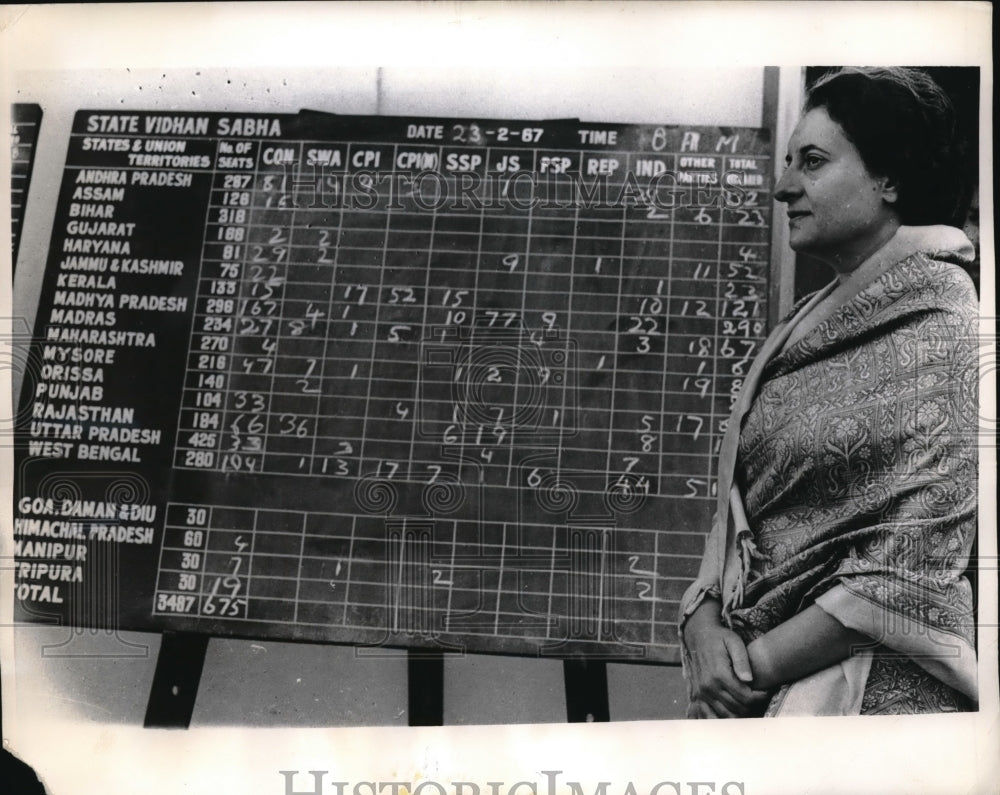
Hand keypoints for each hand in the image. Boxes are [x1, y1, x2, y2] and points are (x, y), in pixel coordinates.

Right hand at [683, 600, 770, 717]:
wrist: (699, 636)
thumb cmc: (720, 638)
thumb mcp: (734, 642)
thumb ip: (742, 660)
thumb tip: (748, 680)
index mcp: (719, 674)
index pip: (746, 697)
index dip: (760, 697)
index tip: (767, 691)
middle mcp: (708, 686)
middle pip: (738, 708)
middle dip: (753, 706)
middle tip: (761, 697)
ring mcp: (702, 692)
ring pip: (726, 714)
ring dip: (741, 713)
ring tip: (751, 703)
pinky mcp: (698, 695)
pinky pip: (710, 715)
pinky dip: (723, 718)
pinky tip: (734, 712)